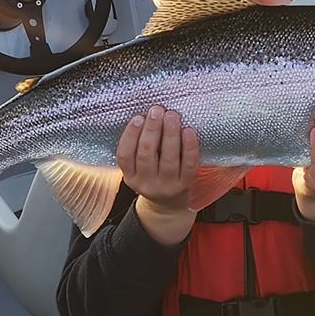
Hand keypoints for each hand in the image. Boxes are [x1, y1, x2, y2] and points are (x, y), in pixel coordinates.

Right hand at [116, 106, 200, 243]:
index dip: (130, 135)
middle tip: (157, 110)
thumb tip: (145, 115)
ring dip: (170, 134)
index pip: (124, 155)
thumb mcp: (137, 168)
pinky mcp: (186, 184)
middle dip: (152, 129)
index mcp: (130, 176)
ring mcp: (167, 185)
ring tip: (172, 115)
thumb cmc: (153, 174)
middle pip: (147, 154)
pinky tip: (189, 131)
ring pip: (168, 158)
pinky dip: (189, 147)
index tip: (138, 117)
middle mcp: (146, 183)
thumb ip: (137, 147)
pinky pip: (188, 164)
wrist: (169, 205)